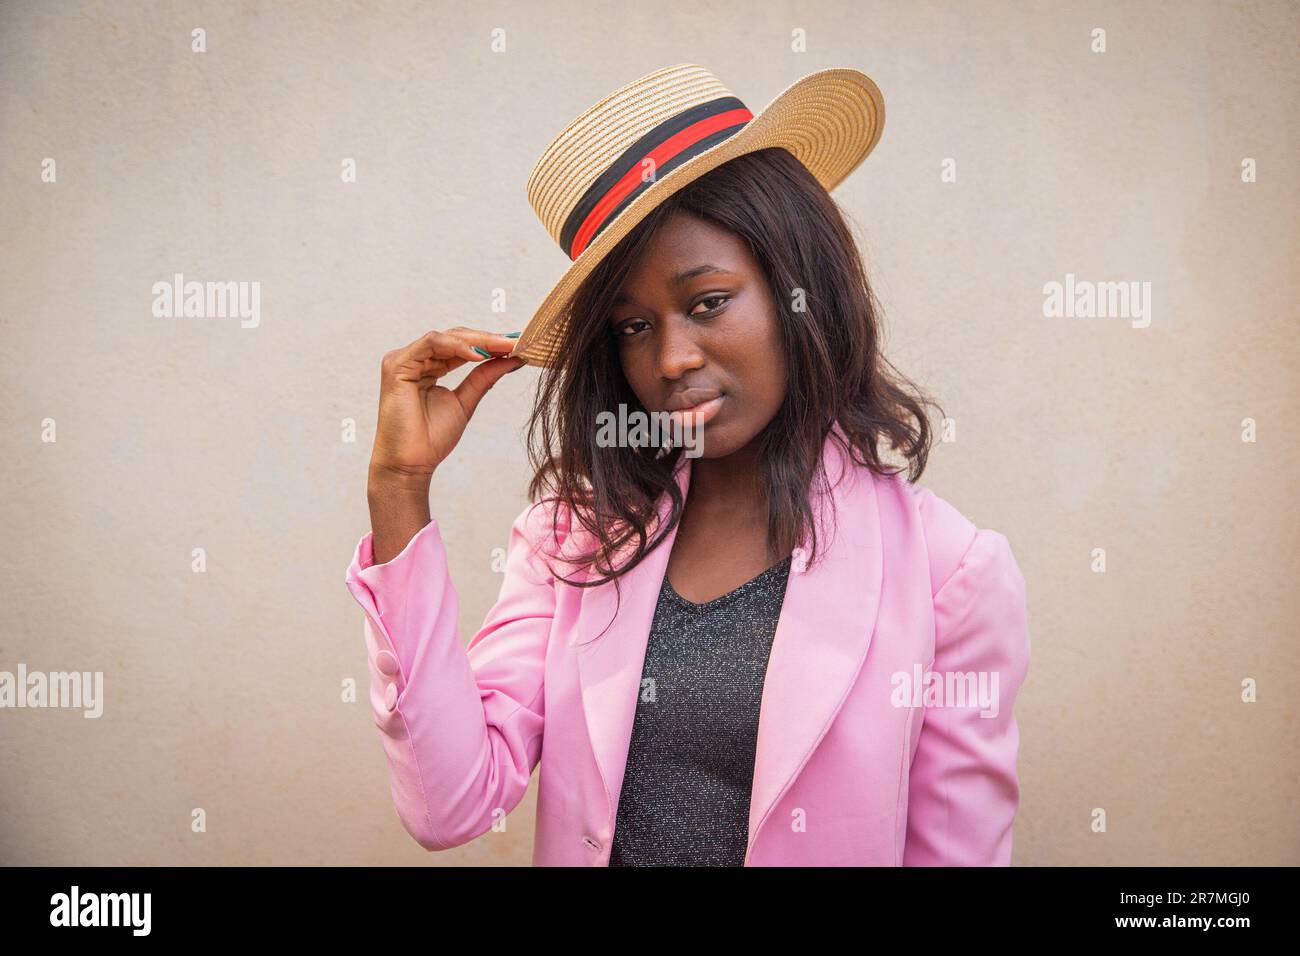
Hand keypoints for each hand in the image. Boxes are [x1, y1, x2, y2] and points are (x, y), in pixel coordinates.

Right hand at [368, 327, 523, 483]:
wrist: (411, 463)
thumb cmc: (432, 438)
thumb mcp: (466, 402)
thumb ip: (484, 378)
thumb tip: (512, 360)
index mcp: (428, 367)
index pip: (460, 346)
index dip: (489, 344)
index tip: (517, 345)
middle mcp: (414, 360)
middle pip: (454, 337)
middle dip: (488, 339)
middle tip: (516, 342)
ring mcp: (403, 360)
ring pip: (445, 338)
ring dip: (477, 340)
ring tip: (503, 347)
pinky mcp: (397, 365)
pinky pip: (431, 344)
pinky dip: (456, 346)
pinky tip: (478, 355)